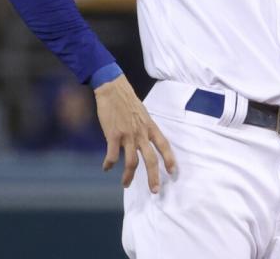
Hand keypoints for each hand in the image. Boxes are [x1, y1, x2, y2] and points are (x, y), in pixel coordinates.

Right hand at [94, 75, 175, 192]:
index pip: (164, 145)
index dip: (170, 159)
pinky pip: (112, 155)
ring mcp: (127, 135)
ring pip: (131, 162)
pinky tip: (106, 168)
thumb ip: (146, 129)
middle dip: (153, 176)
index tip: (173, 172)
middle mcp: (141, 133)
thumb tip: (146, 143)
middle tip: (155, 190)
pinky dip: (109, 164)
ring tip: (126, 184)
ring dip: (128, 176)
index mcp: (150, 127)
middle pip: (151, 159)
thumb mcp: (143, 115)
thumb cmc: (128, 102)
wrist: (113, 89)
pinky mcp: (113, 135)